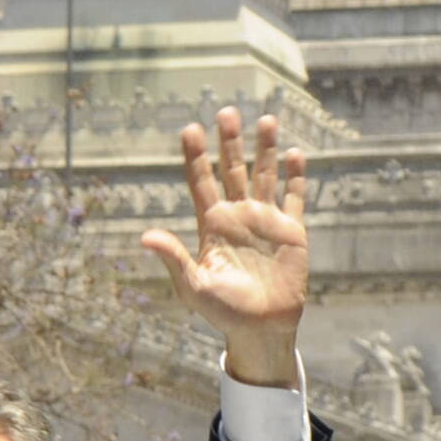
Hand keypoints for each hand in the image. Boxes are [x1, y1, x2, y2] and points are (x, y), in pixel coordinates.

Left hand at [140, 106, 307, 386]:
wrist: (261, 329)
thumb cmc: (223, 312)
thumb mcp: (194, 286)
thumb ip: (173, 258)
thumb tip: (144, 236)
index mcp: (213, 226)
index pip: (201, 183)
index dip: (195, 157)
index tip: (189, 130)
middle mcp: (238, 216)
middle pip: (232, 170)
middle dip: (229, 142)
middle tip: (226, 112)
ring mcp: (265, 221)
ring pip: (264, 176)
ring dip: (264, 149)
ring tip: (265, 118)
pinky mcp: (291, 232)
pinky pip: (294, 198)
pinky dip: (295, 177)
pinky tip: (294, 154)